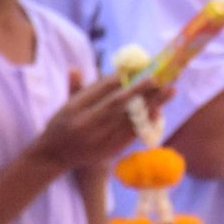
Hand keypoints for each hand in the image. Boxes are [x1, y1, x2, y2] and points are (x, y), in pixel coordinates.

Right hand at [28, 71, 167, 172]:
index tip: (140, 67)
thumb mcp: (66, 103)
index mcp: (75, 109)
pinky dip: (145, 123)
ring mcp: (98, 139)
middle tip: (161, 77)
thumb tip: (92, 68)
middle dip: (142, 90)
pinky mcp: (108, 151)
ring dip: (151, 105)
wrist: (54, 157)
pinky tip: (159, 112)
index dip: (123, 79)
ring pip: (128, 120)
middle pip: (118, 104)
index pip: (102, 91)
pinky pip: (130, 135)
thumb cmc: (63, 124)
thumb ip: (81, 85)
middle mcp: (86, 124)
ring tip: (169, 90)